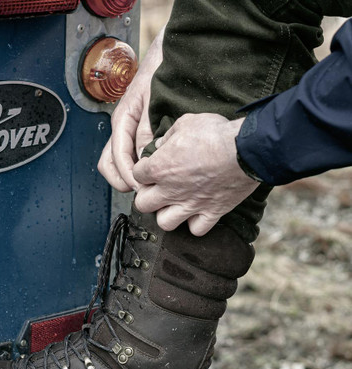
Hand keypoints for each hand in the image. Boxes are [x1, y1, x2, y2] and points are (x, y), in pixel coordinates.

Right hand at [97, 28, 164, 191]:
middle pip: (110, 164)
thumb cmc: (159, 70)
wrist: (167, 53)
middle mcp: (121, 128)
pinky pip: (128, 156)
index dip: (128, 176)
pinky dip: (134, 168)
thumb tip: (144, 159)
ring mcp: (127, 131)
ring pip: (115, 163)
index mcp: (122, 120)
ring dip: (126, 176)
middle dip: (122, 181)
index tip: (142, 187)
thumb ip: (147, 130)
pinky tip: (150, 172)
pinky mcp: (136, 133)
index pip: (117, 157)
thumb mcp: (154, 101)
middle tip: (142, 191)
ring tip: (145, 185)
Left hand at [133, 114, 259, 235]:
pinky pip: (196, 230)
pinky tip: (197, 213)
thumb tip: (159, 144)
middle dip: (147, 195)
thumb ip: (167, 136)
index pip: (136, 174)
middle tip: (157, 188)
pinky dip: (195, 224)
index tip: (151, 165)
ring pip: (164, 223)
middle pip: (142, 204)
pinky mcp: (211, 212)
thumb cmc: (215, 133)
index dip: (142, 169)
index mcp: (159, 167)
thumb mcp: (186, 123)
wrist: (247, 149)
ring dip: (166, 214)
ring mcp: (190, 204)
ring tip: (173, 204)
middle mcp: (170, 190)